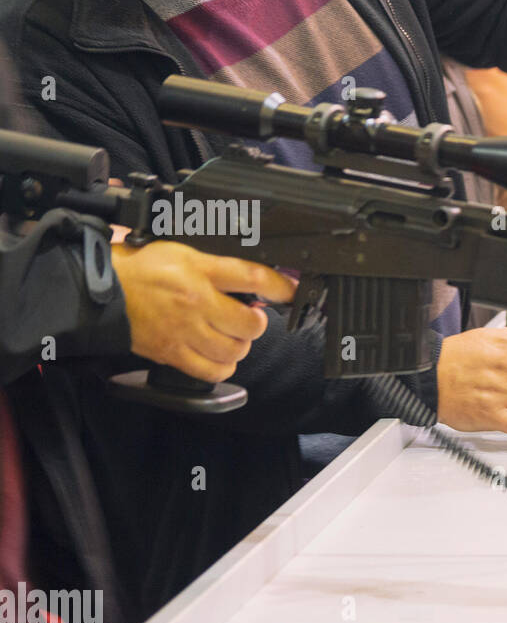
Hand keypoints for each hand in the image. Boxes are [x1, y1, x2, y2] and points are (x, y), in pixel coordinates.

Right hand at [111, 241, 296, 382]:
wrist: (99, 291)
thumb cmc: (141, 269)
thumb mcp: (183, 252)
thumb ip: (218, 265)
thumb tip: (253, 277)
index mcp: (199, 270)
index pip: (252, 277)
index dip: (279, 286)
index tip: (290, 291)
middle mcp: (196, 302)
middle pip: (250, 324)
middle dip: (256, 322)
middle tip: (247, 317)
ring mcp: (184, 331)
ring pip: (235, 350)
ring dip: (240, 345)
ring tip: (229, 335)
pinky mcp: (173, 353)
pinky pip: (213, 371)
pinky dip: (223, 366)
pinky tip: (218, 354)